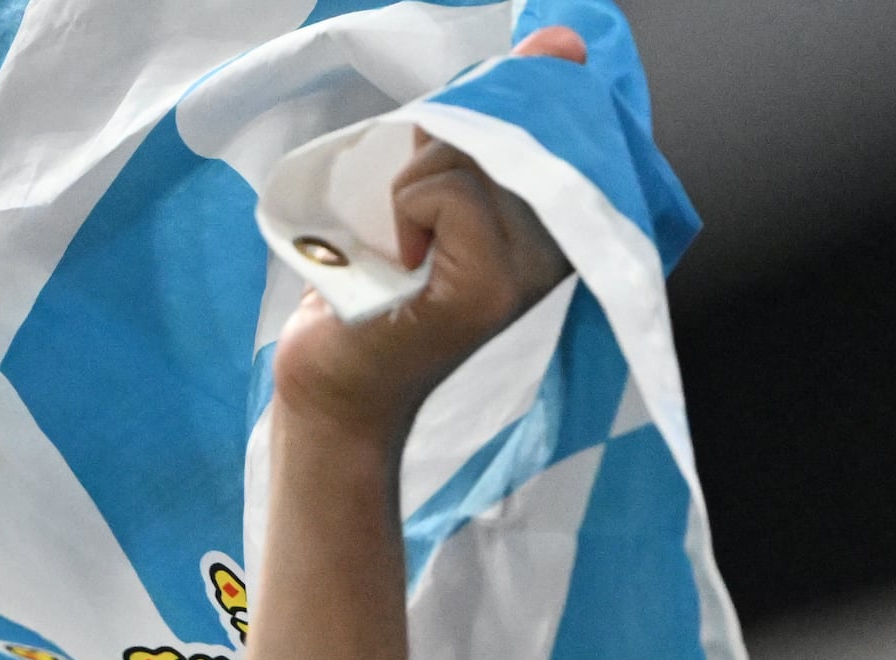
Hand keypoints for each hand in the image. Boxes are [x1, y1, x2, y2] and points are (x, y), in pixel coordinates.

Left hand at [270, 28, 586, 442]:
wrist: (333, 379)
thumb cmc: (376, 283)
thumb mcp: (434, 180)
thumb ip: (483, 120)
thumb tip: (560, 45)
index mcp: (562, 216)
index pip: (556, 110)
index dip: (511, 98)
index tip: (464, 152)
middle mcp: (563, 243)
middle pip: (505, 120)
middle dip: (440, 148)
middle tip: (412, 216)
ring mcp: (531, 270)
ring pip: (471, 152)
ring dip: (413, 184)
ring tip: (404, 244)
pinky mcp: (490, 288)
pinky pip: (447, 192)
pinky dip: (405, 209)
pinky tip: (400, 262)